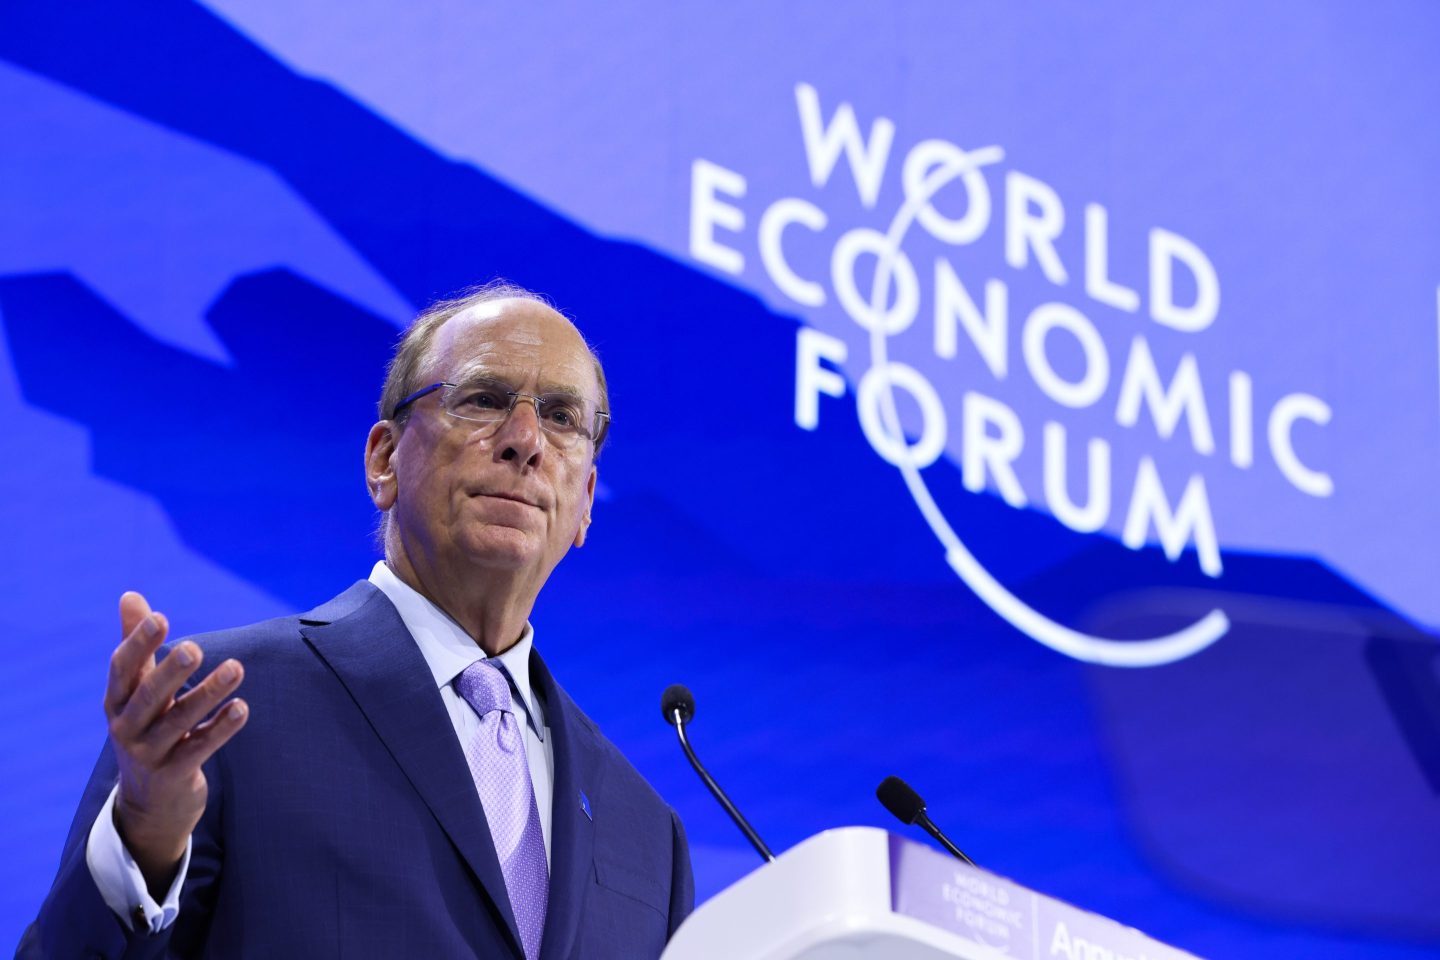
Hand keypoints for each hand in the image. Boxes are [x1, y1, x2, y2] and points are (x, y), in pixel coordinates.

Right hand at [105, 592, 248, 894]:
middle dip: (170, 672)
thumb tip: (131, 595)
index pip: (122, 668)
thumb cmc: (145, 728)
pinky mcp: (173, 775)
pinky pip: (200, 748)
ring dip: (209, 693)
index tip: (161, 617)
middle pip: (148, 696)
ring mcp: (149, 753)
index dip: (139, 643)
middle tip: (196, 647)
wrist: (148, 804)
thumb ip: (138, 644)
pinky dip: (221, 728)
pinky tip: (242, 708)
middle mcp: (127, 727)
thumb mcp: (136, 690)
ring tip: (237, 668)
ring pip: (179, 721)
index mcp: (116, 701)